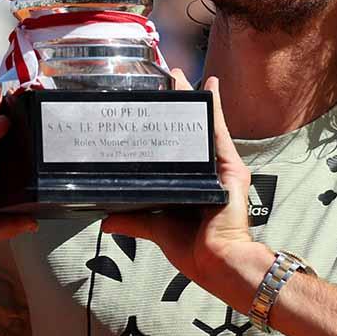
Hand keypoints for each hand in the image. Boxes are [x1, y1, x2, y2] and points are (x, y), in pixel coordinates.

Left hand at [102, 71, 270, 309]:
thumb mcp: (156, 229)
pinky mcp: (229, 167)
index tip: (153, 107)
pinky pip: (218, 130)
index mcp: (191, 184)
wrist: (218, 261)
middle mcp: (206, 171)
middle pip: (186, 130)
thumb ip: (133, 220)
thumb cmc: (196, 251)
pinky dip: (214, 107)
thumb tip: (106, 221)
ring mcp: (219, 167)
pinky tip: (210, 86)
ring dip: (191, 97)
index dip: (164, 127)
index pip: (173, 149)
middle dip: (177, 103)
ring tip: (179, 74)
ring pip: (201, 123)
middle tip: (166, 76)